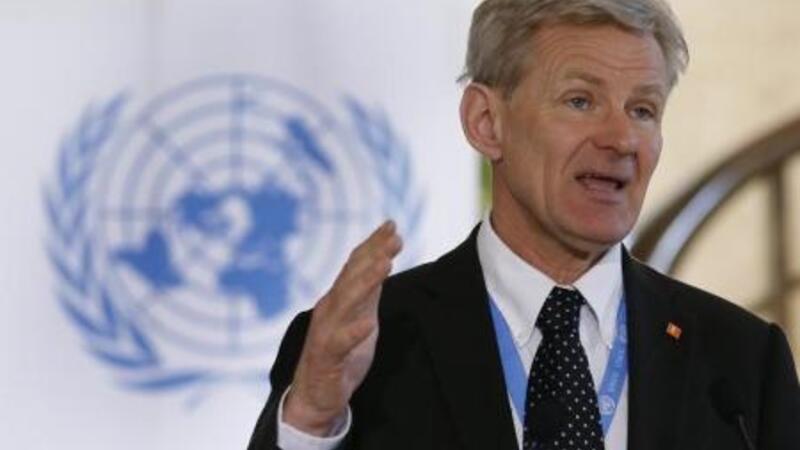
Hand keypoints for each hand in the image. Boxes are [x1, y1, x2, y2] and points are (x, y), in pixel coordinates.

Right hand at [283, 220, 402, 435]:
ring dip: (365, 283)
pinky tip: (368, 325)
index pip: (355, 265)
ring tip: (385, 265)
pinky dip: (353, 333)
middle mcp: (329, 309)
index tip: (392, 225)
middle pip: (352, 277)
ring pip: (346, 303)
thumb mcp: (360, 314)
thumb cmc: (340, 353)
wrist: (315, 395)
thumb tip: (383, 257)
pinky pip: (340, 344)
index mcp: (338, 298)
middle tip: (394, 237)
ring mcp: (326, 332)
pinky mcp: (326, 359)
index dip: (372, 244)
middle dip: (373, 255)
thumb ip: (368, 289)